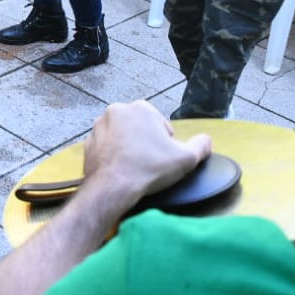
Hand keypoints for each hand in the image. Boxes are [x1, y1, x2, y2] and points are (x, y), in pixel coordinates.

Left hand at [81, 101, 213, 211]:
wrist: (113, 186)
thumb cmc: (151, 168)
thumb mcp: (186, 158)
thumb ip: (201, 146)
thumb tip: (206, 140)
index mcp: (141, 108)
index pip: (161, 124)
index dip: (166, 143)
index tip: (164, 158)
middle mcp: (116, 110)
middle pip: (139, 128)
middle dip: (146, 143)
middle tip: (151, 164)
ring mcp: (98, 126)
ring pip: (121, 137)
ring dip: (129, 148)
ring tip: (135, 168)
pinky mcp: (87, 143)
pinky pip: (106, 148)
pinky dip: (113, 157)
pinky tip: (120, 171)